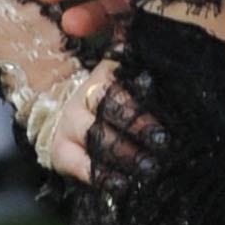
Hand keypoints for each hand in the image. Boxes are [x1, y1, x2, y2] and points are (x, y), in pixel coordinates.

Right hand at [39, 56, 164, 190]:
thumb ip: (139, 60)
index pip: (120, 86)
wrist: (68, 117)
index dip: (140, 104)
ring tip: (149, 169)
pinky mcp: (60, 151)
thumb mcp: (127, 78)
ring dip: (123, 154)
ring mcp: (69, 124)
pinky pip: (80, 165)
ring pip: (96, 138)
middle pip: (109, 110)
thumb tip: (143, 38)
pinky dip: (101, 176)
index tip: (164, 123)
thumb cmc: (115, 102)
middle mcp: (82, 97)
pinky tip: (122, 185)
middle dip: (137, 128)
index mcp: (104, 75)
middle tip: (163, 145)